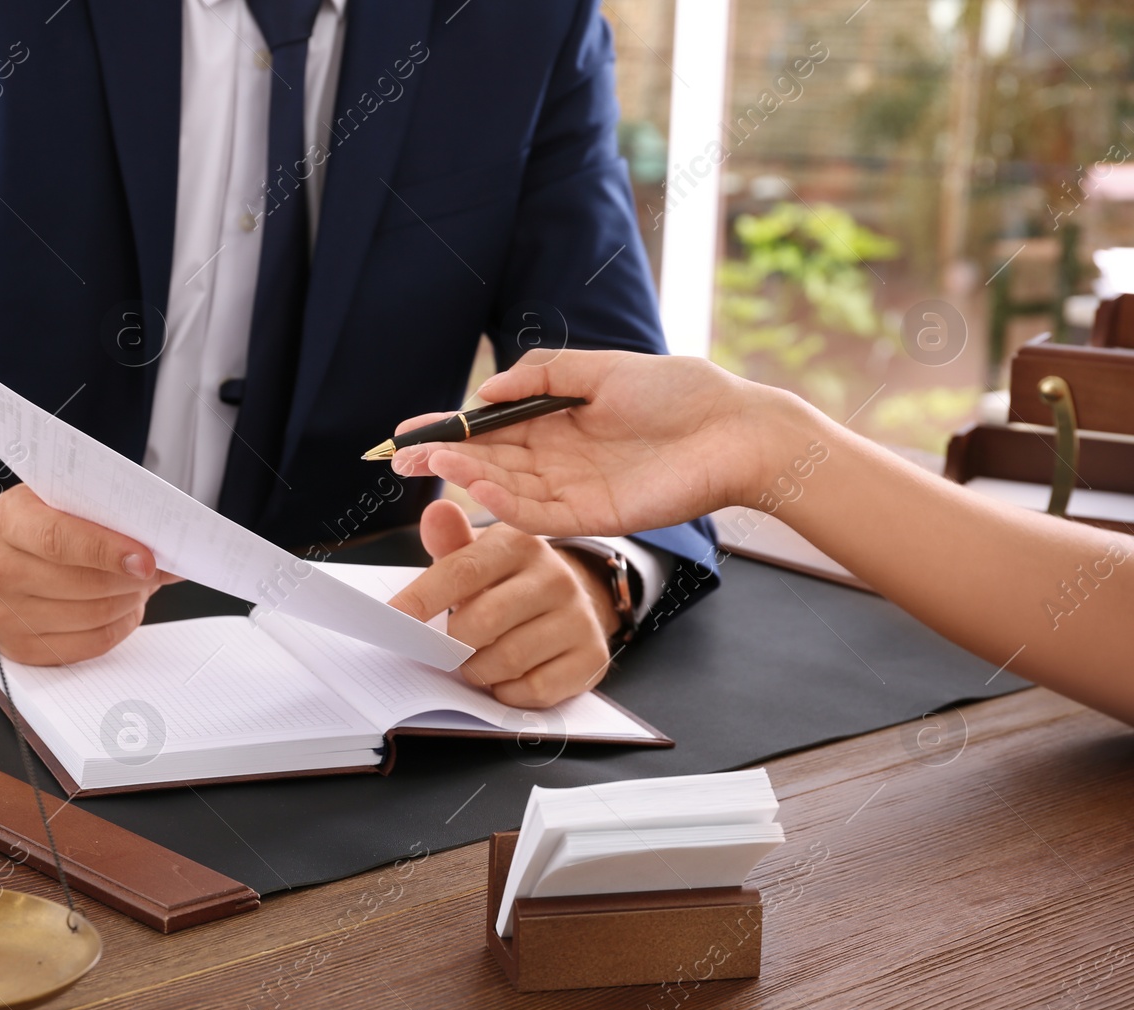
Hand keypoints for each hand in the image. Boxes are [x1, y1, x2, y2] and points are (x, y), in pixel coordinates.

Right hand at [0, 484, 175, 664]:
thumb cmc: (33, 525)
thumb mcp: (56, 500)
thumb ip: (100, 513)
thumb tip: (161, 539)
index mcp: (7, 521)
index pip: (60, 540)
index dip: (108, 551)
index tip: (146, 559)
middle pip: (83, 584)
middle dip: (132, 578)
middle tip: (156, 568)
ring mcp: (5, 614)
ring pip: (92, 616)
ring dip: (130, 600)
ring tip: (139, 584)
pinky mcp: (20, 648)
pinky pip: (89, 644)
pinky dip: (120, 625)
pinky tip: (125, 607)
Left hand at [387, 499, 614, 707]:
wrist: (571, 606)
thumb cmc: (509, 584)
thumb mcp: (480, 558)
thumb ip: (451, 544)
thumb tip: (436, 512)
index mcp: (520, 545)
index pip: (462, 572)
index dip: (422, 599)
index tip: (391, 620)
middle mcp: (555, 577)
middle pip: (482, 622)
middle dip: (452, 645)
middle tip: (445, 650)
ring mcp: (578, 617)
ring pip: (507, 660)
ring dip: (479, 671)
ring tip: (477, 661)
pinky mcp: (591, 656)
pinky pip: (534, 689)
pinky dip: (508, 692)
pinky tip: (507, 677)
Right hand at [390, 349, 784, 537]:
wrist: (734, 429)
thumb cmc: (678, 391)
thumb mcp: (602, 369)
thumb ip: (543, 376)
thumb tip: (486, 393)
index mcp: (557, 422)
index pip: (490, 431)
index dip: (448, 430)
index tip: (408, 430)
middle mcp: (557, 459)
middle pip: (487, 463)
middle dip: (443, 458)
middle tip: (399, 456)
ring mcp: (572, 490)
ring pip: (505, 488)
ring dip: (467, 477)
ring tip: (434, 462)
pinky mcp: (592, 515)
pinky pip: (538, 513)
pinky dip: (504, 503)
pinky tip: (477, 486)